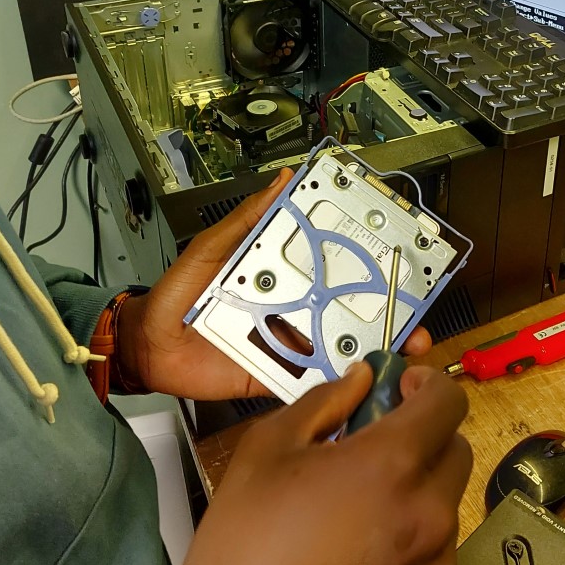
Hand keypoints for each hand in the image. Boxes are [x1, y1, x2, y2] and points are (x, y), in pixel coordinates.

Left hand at [117, 168, 431, 398]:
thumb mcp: (212, 247)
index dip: (367, 268)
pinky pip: (308, 382)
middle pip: (347, 314)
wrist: (148, 348)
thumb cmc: (177, 293)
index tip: (401, 266)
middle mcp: (292, 310)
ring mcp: (285, 346)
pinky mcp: (273, 378)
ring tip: (401, 356)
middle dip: (386, 319)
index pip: (332, 269)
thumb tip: (283, 179)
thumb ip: (248, 219)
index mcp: (283, 276)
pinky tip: (361, 384)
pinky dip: (334, 385)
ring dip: (370, 354)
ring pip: (338, 351)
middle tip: (415, 322)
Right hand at [154, 364, 471, 564]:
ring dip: (416, 492)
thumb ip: (323, 403)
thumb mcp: (266, 450)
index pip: (448, 402)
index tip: (403, 387)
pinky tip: (360, 558)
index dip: (429, 384)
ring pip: (446, 507)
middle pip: (456, 451)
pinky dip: (410, 545)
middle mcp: (428, 515)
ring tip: (358, 510)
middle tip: (375, 445)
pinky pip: (434, 559)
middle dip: (423, 437)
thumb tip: (360, 383)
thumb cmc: (242, 550)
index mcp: (391, 466)